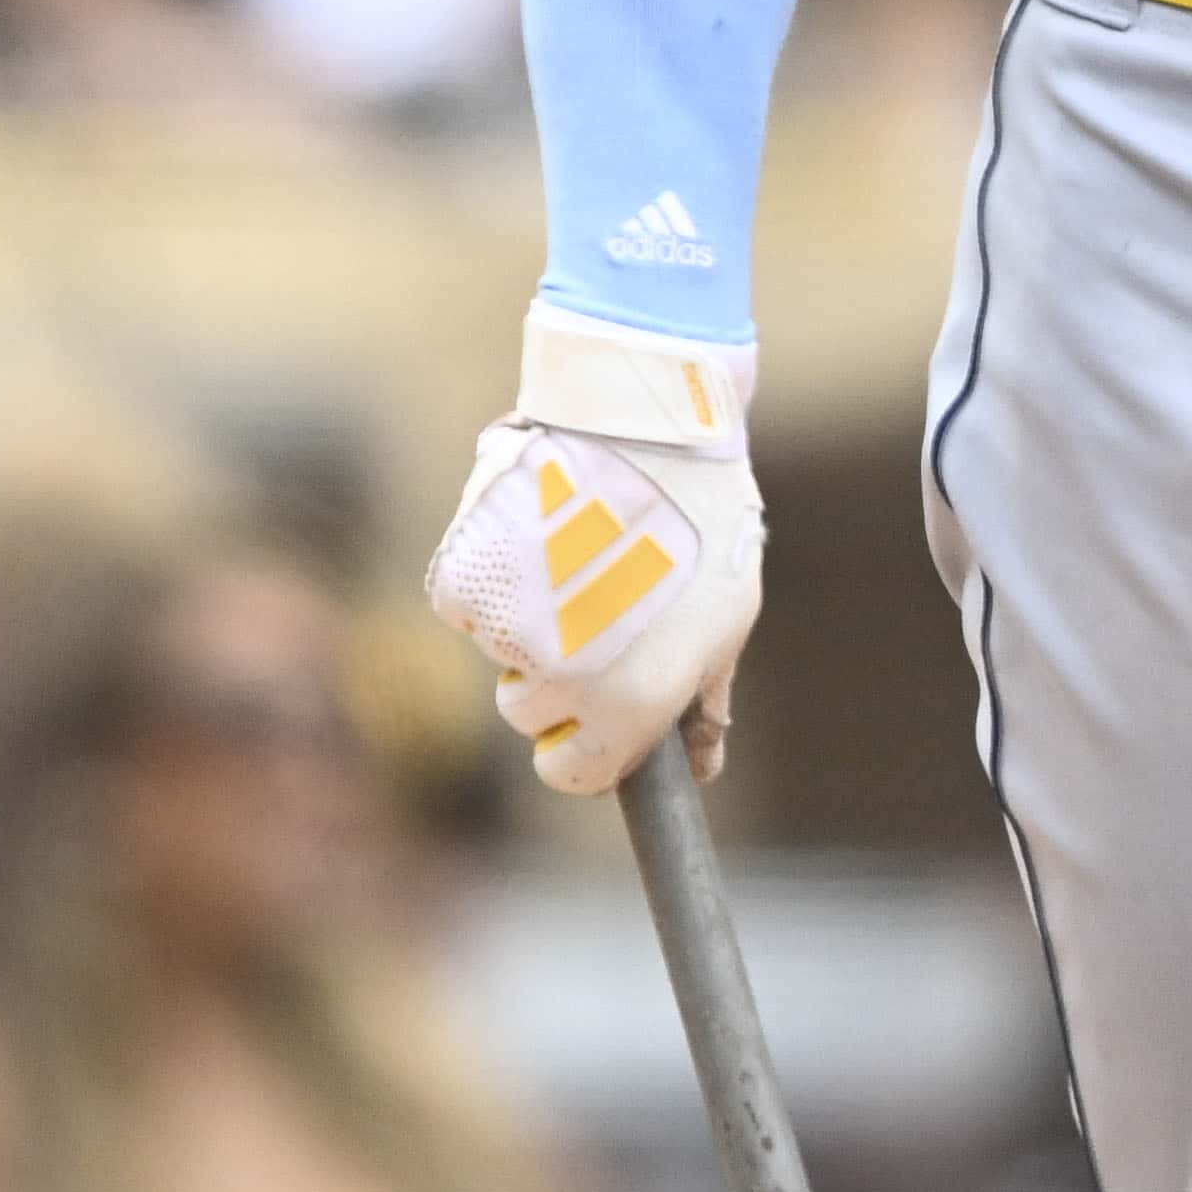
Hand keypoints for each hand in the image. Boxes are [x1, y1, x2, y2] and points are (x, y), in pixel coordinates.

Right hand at [423, 313, 764, 796]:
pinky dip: (490, 572)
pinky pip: (467, 600)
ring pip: (500, 650)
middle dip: (556, 673)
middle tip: (596, 604)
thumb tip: (701, 768)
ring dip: (526, 615)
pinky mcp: (464, 575)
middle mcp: (562, 680)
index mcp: (630, 704)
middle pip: (529, 713)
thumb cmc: (703, 514)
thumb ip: (702, 701)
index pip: (573, 774)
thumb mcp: (726, 616)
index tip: (593, 714)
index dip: (584, 746)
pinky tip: (537, 525)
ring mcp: (506, 629)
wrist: (648, 416)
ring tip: (577, 547)